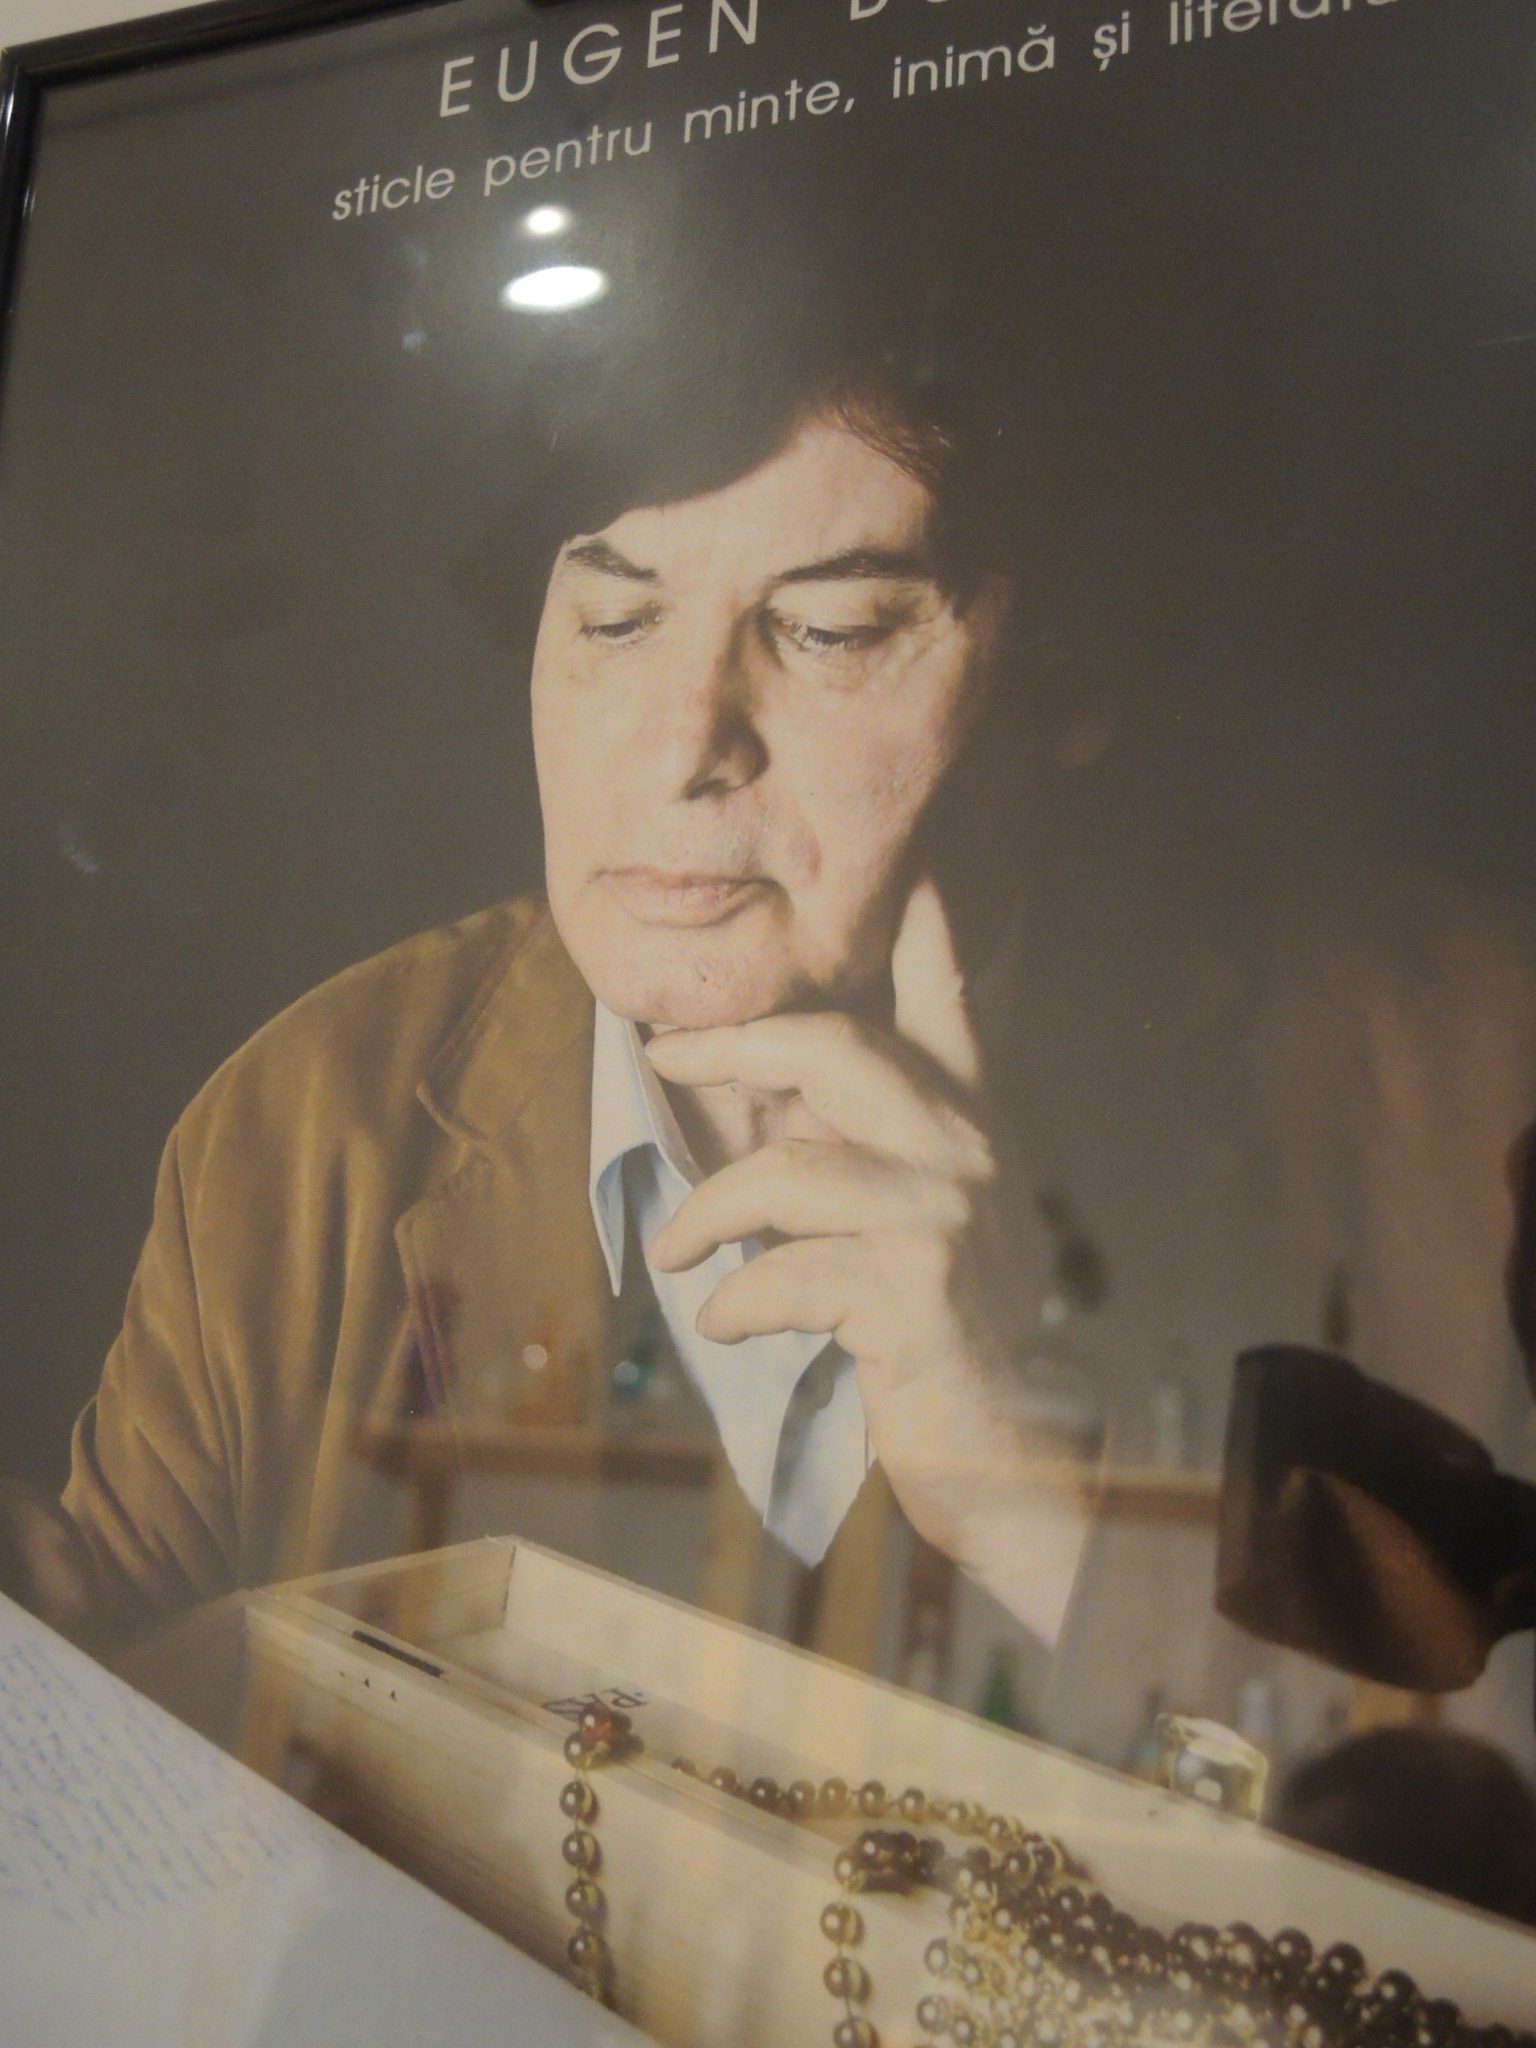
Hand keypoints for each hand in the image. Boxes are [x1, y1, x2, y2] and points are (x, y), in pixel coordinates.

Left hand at [645, 875, 1091, 1640]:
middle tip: (663, 1058)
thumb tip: (764, 1118)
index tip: (906, 858)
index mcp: (976, 1127)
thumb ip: (860, 1162)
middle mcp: (972, 1154)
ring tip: (674, 1255)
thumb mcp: (919, 1232)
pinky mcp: (915, 1293)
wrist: (1011, 1463)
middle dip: (732, 1047)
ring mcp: (948, 1218)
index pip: (950, 1000)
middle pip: (835, 1048)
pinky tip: (728, 1324)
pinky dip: (736, 1302)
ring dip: (708, 1213)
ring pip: (788, 1170)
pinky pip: (783, 1273)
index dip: (925, 925)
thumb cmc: (947, 1344)